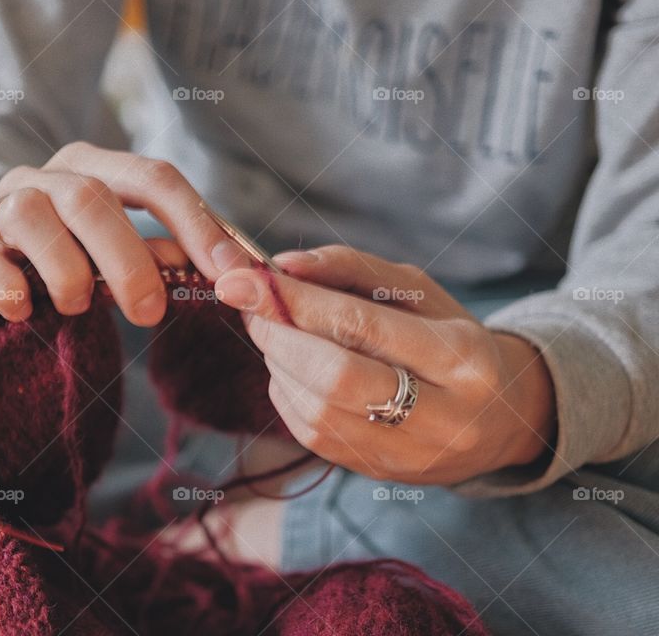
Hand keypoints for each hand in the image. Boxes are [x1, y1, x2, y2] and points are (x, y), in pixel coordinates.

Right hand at [0, 142, 250, 324]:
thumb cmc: (66, 257)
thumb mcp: (117, 250)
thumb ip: (162, 253)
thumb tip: (222, 269)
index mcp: (95, 168)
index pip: (154, 178)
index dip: (197, 223)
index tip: (230, 272)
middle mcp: (47, 178)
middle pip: (92, 198)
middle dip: (129, 260)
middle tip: (150, 313)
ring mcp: (1, 207)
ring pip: (32, 216)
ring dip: (66, 272)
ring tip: (78, 308)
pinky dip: (9, 288)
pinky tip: (24, 312)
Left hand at [214, 245, 557, 484]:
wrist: (498, 419)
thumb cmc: (451, 339)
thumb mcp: (417, 292)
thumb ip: (351, 269)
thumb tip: (283, 266)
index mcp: (461, 357)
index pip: (362, 326)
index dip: (294, 302)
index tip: (242, 278)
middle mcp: (441, 416)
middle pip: (334, 378)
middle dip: (278, 336)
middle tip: (249, 304)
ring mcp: (408, 455)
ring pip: (315, 411)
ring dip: (277, 363)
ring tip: (276, 331)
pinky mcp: (377, 473)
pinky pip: (310, 434)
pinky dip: (287, 392)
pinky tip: (293, 368)